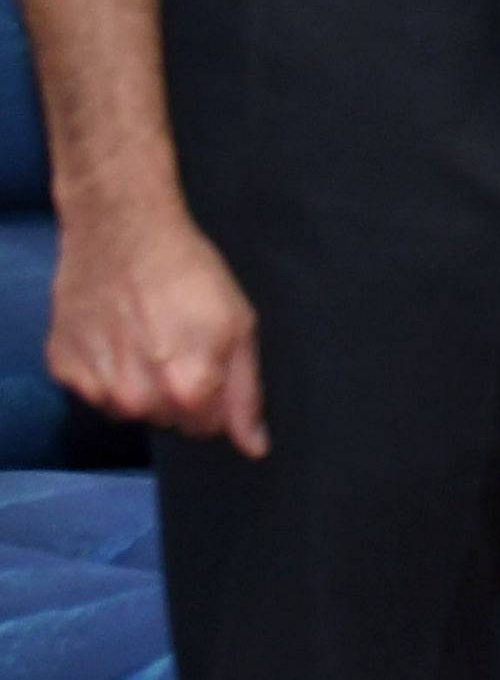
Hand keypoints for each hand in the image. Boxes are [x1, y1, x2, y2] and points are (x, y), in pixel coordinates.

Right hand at [46, 202, 262, 454]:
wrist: (123, 232)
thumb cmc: (189, 274)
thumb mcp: (240, 326)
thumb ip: (247, 394)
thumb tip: (254, 447)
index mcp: (188, 390)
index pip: (207, 430)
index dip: (214, 400)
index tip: (210, 365)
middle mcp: (137, 398)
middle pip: (168, 422)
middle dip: (179, 394)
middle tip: (177, 345)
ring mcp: (95, 387)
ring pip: (129, 410)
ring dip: (140, 385)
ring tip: (145, 336)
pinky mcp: (64, 370)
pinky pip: (94, 390)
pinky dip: (105, 370)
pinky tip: (115, 334)